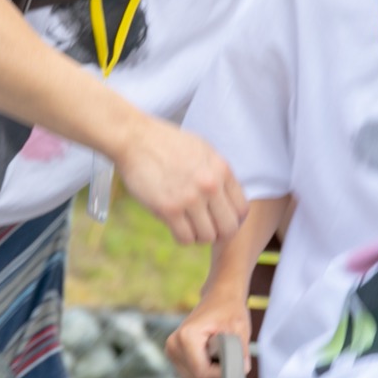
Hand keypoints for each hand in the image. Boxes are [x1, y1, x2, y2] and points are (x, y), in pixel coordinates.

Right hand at [111, 117, 246, 244]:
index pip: (242, 209)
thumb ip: (218, 174)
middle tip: (206, 228)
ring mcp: (189, 198)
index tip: (220, 219)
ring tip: (190, 226)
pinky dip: (182, 237)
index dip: (232, 219)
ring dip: (199, 236)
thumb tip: (228, 198)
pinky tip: (176, 227)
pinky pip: (185, 238)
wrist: (135, 139)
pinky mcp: (168, 208)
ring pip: (207, 237)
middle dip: (219, 232)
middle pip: (229, 228)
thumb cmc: (167, 143)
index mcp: (221, 169)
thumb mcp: (203, 151)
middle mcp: (210, 185)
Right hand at [165, 300, 250, 377]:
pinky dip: (203, 369)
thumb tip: (241, 369)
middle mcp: (174, 344)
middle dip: (215, 373)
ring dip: (209, 372)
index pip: (202, 373)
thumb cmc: (229, 310)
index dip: (221, 373)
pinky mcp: (173, 353)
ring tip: (217, 352)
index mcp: (186, 337)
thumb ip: (241, 351)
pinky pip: (190, 374)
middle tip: (226, 353)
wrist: (219, 297)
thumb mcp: (240, 328)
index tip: (232, 361)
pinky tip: (210, 354)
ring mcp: (171, 350)